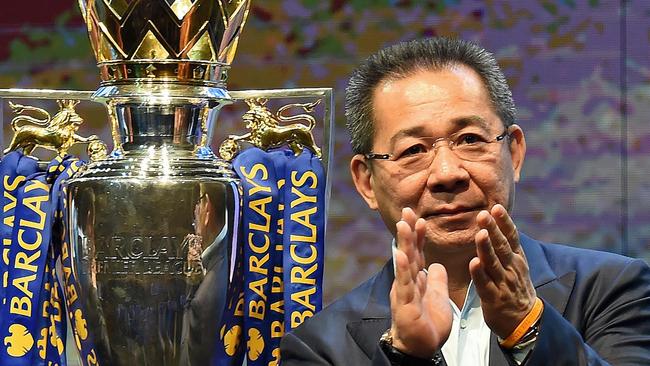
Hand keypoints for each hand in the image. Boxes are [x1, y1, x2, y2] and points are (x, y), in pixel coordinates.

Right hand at [389, 207, 451, 357]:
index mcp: (416, 279)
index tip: (420, 217)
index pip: (418, 253)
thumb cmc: (427, 323)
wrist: (420, 347)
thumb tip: (437, 264)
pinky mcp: (404, 304)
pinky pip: (404, 284)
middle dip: (408, 231)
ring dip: (404, 243)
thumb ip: (435, 279)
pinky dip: (403, 269)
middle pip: (408, 252)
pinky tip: (401, 254)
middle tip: (407, 210)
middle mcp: (407, 281)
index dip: (419, 236)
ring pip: (404, 264)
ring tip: (403, 225)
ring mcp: (404, 292)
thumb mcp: (436, 296)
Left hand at [469, 204, 536, 338]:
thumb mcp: (517, 265)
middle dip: (493, 229)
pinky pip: (485, 284)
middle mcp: (512, 268)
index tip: (496, 207)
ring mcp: (503, 283)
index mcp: (517, 259)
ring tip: (480, 234)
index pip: (512, 237)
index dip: (504, 222)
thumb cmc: (516, 288)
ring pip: (493, 263)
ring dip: (486, 248)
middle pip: (502, 246)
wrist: (525, 321)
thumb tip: (497, 223)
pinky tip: (473, 263)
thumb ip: (507, 247)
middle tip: (484, 214)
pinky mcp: (494, 298)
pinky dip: (479, 274)